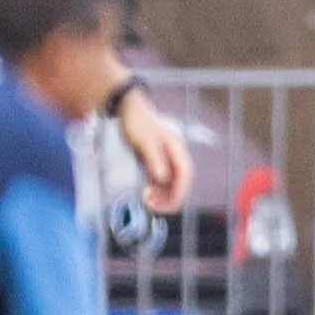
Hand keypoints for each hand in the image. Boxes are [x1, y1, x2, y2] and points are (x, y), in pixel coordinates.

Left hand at [112, 84, 194, 212]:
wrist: (129, 109)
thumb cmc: (138, 122)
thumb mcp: (145, 141)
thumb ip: (155, 159)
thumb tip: (163, 178)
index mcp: (177, 150)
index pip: (185, 176)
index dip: (179, 193)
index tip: (166, 204)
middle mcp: (176, 157)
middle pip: (181, 183)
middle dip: (169, 198)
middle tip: (152, 205)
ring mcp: (168, 161)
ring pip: (172, 185)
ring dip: (162, 196)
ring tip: (147, 199)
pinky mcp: (159, 163)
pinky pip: (163, 182)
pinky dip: (157, 190)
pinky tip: (146, 192)